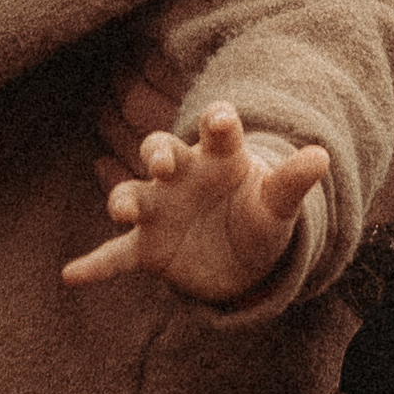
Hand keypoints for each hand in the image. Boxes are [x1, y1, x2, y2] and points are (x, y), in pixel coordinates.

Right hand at [61, 105, 336, 300]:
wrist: (240, 258)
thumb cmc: (258, 216)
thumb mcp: (277, 205)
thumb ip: (291, 182)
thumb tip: (321, 156)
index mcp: (218, 157)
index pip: (217, 131)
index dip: (217, 122)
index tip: (219, 118)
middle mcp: (181, 176)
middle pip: (161, 151)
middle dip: (158, 153)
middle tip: (162, 161)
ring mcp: (160, 210)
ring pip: (133, 196)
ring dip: (124, 200)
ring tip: (121, 211)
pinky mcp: (147, 248)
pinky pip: (116, 256)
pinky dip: (95, 265)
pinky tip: (71, 275)